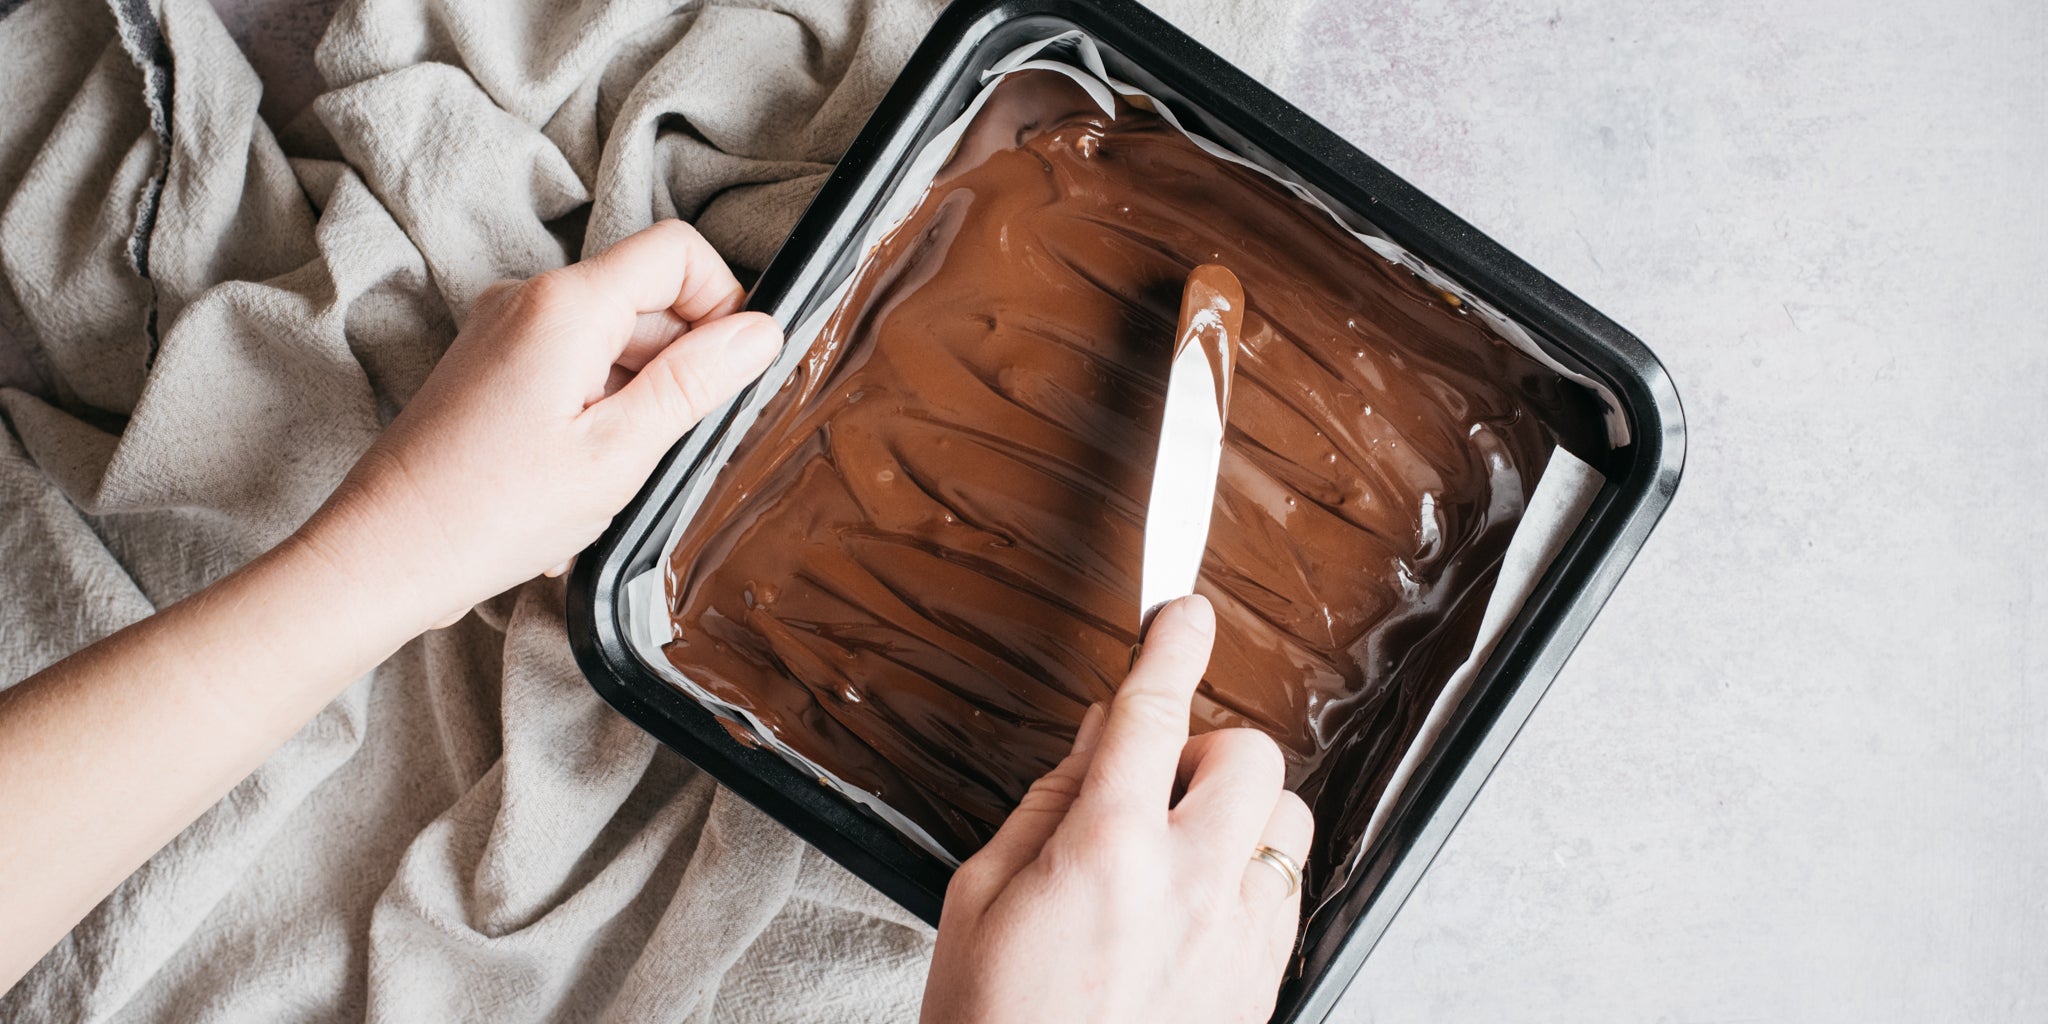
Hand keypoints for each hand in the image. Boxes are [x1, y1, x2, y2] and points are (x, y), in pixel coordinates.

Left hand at [297, 220, 781, 625]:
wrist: (384, 553)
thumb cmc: (491, 512)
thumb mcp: (619, 454)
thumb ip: (694, 383)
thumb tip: (762, 331)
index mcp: (568, 304)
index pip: (678, 250)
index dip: (723, 301)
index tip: (729, 372)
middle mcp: (530, 297)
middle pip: (647, 295)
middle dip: (679, 362)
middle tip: (673, 445)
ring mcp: (504, 329)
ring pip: (612, 336)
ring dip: (636, 396)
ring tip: (614, 472)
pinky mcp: (489, 364)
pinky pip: (572, 364)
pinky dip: (595, 409)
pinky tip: (578, 475)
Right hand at [922, 596, 1314, 1023]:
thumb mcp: (979, 900)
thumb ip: (1045, 804)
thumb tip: (1093, 739)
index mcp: (1106, 852)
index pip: (1154, 712)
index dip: (1173, 645)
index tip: (1184, 611)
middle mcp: (1191, 887)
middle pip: (1249, 753)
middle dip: (1202, 747)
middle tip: (1151, 782)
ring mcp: (1239, 939)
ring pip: (1285, 818)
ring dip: (1236, 811)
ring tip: (1176, 851)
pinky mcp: (1263, 983)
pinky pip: (1286, 889)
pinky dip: (1249, 875)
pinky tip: (1193, 909)